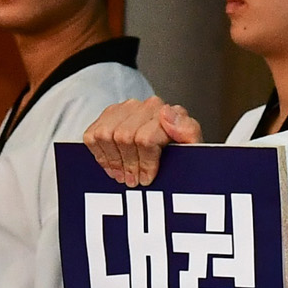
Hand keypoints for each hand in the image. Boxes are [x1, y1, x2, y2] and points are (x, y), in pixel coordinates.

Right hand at [84, 96, 202, 186]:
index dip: (144, 163)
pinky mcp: (109, 116)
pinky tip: (113, 164)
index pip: (146, 137)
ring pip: (106, 135)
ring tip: (123, 174)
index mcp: (172, 113)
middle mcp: (149, 106)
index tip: (147, 179)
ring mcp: (127, 109)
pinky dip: (100, 154)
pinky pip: (93, 135)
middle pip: (124, 137)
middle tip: (134, 180)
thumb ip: (188, 130)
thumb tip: (166, 113)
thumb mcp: (194, 151)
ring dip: (113, 160)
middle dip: (128, 164)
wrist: (174, 159)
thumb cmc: (183, 158)